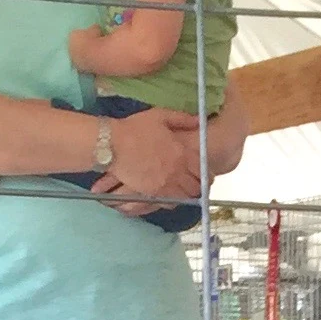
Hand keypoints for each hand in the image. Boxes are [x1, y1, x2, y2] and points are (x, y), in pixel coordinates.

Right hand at [91, 106, 207, 212]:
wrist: (113, 145)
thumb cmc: (135, 128)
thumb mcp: (160, 116)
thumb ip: (181, 119)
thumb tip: (199, 121)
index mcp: (181, 153)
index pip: (203, 169)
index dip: (207, 174)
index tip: (207, 175)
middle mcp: (177, 172)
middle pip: (196, 187)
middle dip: (200, 186)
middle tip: (198, 185)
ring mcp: (166, 185)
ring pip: (185, 197)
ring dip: (188, 195)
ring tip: (186, 191)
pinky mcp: (154, 194)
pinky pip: (171, 203)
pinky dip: (175, 201)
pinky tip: (173, 195)